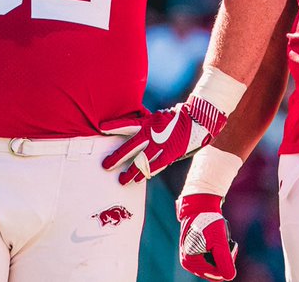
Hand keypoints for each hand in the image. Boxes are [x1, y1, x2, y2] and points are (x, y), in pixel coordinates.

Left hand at [101, 96, 226, 183]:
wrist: (197, 121)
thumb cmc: (174, 118)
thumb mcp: (157, 118)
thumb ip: (144, 125)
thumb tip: (130, 129)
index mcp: (148, 123)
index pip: (127, 124)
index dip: (114, 126)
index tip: (101, 128)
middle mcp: (153, 135)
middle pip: (130, 148)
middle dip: (116, 158)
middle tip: (105, 166)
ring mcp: (161, 146)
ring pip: (142, 162)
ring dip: (131, 172)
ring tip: (122, 180)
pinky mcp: (170, 154)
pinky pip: (155, 167)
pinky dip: (146, 173)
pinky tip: (139, 179)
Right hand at [178, 194, 237, 280]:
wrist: (201, 205)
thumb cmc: (209, 222)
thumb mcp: (219, 242)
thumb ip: (225, 260)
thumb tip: (230, 277)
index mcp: (190, 262)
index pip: (216, 275)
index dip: (228, 263)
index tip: (233, 248)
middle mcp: (187, 262)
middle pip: (214, 271)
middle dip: (224, 259)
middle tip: (231, 244)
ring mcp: (190, 256)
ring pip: (213, 264)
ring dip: (221, 255)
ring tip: (226, 241)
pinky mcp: (194, 251)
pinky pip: (210, 258)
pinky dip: (217, 251)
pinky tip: (220, 241)